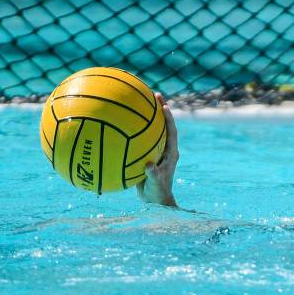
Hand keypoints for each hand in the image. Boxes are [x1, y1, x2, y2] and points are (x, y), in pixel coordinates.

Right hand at [136, 92, 178, 206]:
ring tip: (140, 101)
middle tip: (154, 94)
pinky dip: (134, 131)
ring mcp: (157, 151)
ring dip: (148, 116)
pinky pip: (142, 139)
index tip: (165, 106)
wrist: (156, 200)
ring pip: (153, 130)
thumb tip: (148, 165)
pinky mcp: (149, 155)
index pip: (172, 131)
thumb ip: (154, 174)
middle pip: (164, 125)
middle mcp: (166, 149)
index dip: (169, 119)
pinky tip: (121, 125)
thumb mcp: (156, 184)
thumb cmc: (158, 193)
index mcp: (171, 153)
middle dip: (160, 109)